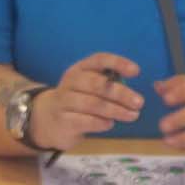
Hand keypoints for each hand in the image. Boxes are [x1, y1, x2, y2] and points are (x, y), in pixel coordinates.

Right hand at [28, 53, 143, 150]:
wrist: (46, 119)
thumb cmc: (76, 101)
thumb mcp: (88, 87)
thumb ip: (108, 85)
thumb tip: (133, 95)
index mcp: (80, 68)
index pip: (99, 60)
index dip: (118, 63)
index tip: (136, 71)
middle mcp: (71, 81)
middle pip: (97, 84)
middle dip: (121, 93)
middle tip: (139, 102)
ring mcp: (65, 101)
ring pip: (92, 104)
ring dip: (116, 110)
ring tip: (133, 116)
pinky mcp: (63, 120)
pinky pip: (85, 121)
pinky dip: (100, 122)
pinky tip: (111, 124)